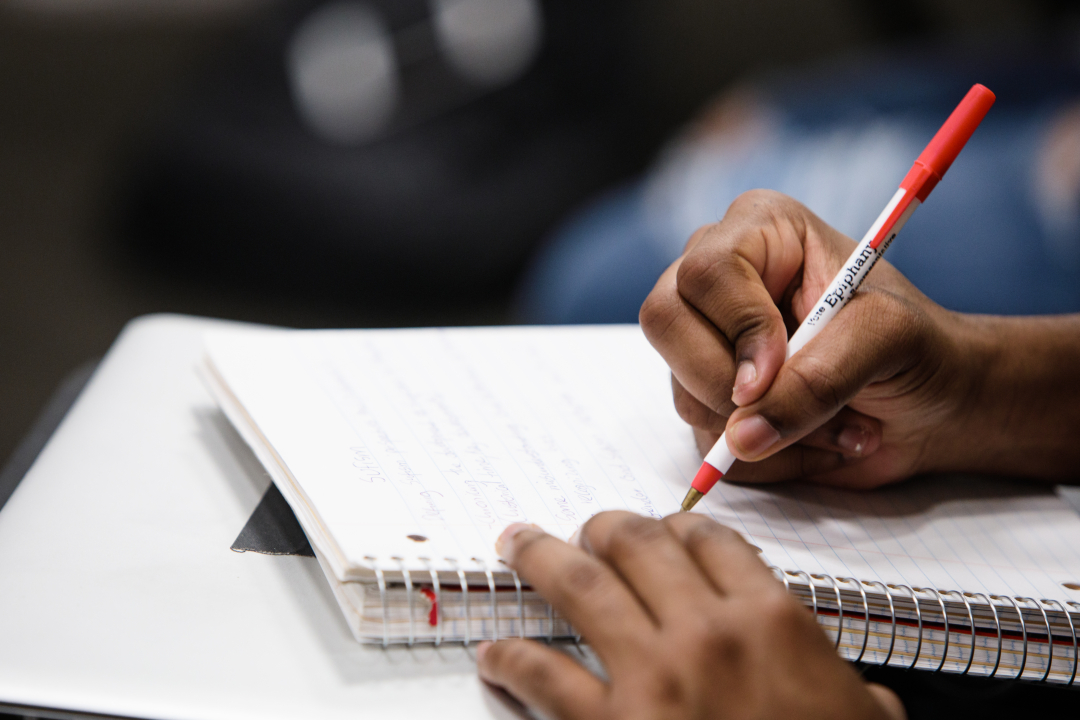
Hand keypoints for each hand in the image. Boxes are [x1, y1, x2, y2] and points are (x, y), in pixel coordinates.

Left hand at [476, 513, 905, 719]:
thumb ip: (851, 693)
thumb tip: (863, 698)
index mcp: (773, 623)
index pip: (711, 541)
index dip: (676, 527)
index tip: (661, 531)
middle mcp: (710, 635)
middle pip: (638, 544)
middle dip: (602, 528)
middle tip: (585, 529)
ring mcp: (656, 678)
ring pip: (582, 586)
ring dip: (542, 556)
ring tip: (518, 544)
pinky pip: (544, 676)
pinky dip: (513, 659)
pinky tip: (498, 656)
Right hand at [639, 189, 985, 487]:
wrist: (935, 404)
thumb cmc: (918, 347)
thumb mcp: (885, 341)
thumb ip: (818, 379)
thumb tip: (742, 435)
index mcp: (758, 231)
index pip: (707, 272)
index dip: (738, 328)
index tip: (777, 371)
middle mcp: (720, 281)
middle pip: (666, 323)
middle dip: (733, 385)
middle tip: (804, 412)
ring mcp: (706, 340)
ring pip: (683, 389)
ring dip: (768, 430)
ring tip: (840, 425)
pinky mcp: (709, 396)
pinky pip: (702, 437)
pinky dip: (767, 458)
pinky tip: (817, 442)